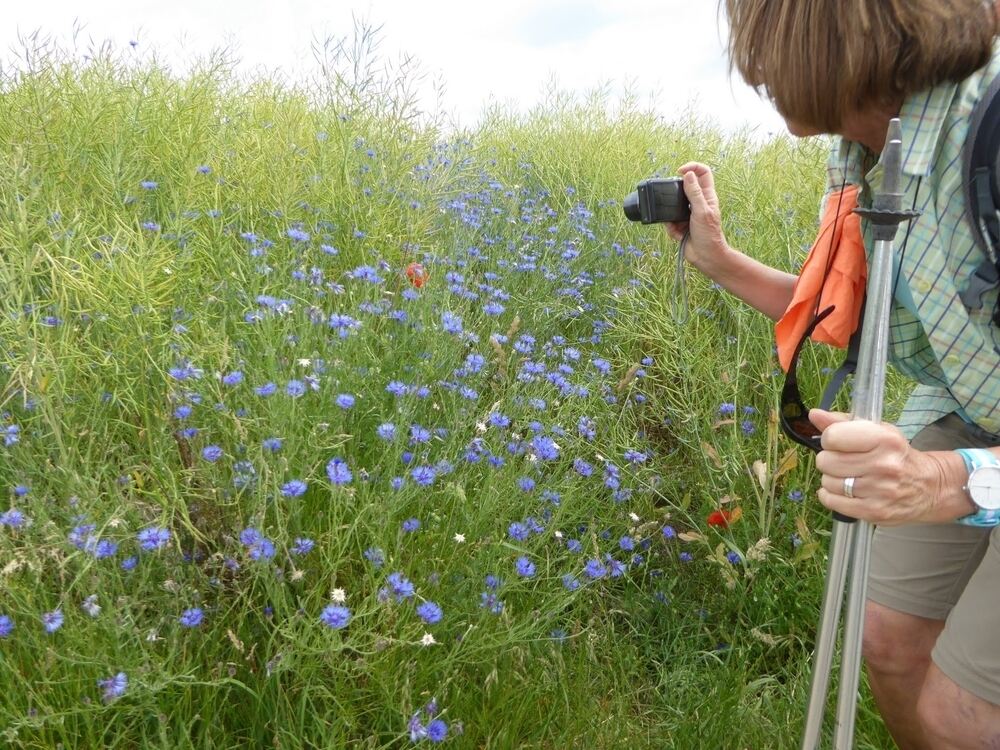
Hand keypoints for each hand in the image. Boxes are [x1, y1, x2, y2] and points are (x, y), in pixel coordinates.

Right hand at [664, 163, 728, 271]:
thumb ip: (694, 193)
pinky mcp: (680, 224)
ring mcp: (688, 213)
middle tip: (672, 200)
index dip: (692, 167)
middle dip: (675, 194)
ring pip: (673, 205)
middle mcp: (698, 202)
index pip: (702, 173)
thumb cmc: (709, 235)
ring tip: (677, 224)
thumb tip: (688, 174)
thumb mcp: (701, 211)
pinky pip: (669, 220)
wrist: (705, 256)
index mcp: (707, 195)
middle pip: (684, 188)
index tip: (680, 172)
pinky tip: (678, 234)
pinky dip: (671, 228)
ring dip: (671, 214)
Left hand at [809, 409, 945, 524]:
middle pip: (826, 461)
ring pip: (827, 482)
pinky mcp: (874, 512)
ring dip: (832, 479)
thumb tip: (814, 415)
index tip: (839, 443)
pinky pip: (831, 502)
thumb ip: (842, 422)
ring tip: (849, 477)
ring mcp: (879, 491)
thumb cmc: (897, 455)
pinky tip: (843, 491)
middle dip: (830, 460)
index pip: (832, 437)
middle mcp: (883, 465)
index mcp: (884, 440)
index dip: (830, 439)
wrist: (930, 487)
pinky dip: (830, 496)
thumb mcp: (877, 431)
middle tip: (844, 461)